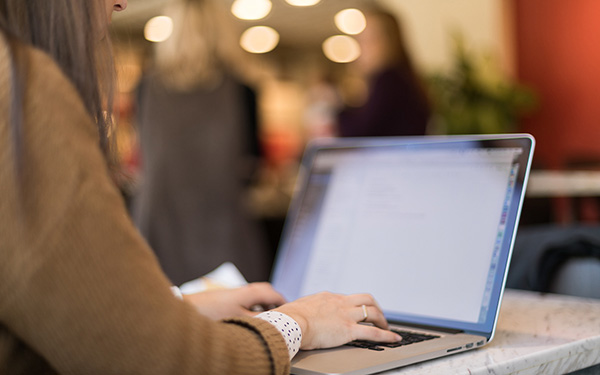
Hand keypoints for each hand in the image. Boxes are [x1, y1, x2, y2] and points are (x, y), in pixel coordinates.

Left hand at [183, 282, 285, 319]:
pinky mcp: (227, 299)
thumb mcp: (240, 319)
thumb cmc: (214, 313)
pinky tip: (249, 318)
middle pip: (265, 291)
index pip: (273, 293)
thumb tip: (274, 322)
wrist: (189, 307)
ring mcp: (235, 294)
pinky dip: (253, 307)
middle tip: (280, 312)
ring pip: (255, 296)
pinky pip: (246, 300)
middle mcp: (244, 290)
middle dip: (274, 301)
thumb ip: (259, 320)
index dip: (283, 301)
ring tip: (267, 317)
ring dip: (262, 305)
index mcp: (250, 292)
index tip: (290, 310)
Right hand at [274, 292, 401, 349]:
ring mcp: (346, 315)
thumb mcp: (300, 307)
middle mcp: (340, 303)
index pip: (348, 298)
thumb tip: (301, 312)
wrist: (292, 322)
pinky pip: (373, 332)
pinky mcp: (348, 329)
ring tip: (387, 328)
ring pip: (373, 312)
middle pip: (366, 299)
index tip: (359, 311)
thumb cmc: (290, 317)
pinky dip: (387, 335)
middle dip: (375, 307)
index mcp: (328, 297)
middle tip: (379, 316)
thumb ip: (307, 309)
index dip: (356, 305)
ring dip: (383, 320)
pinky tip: (394, 338)